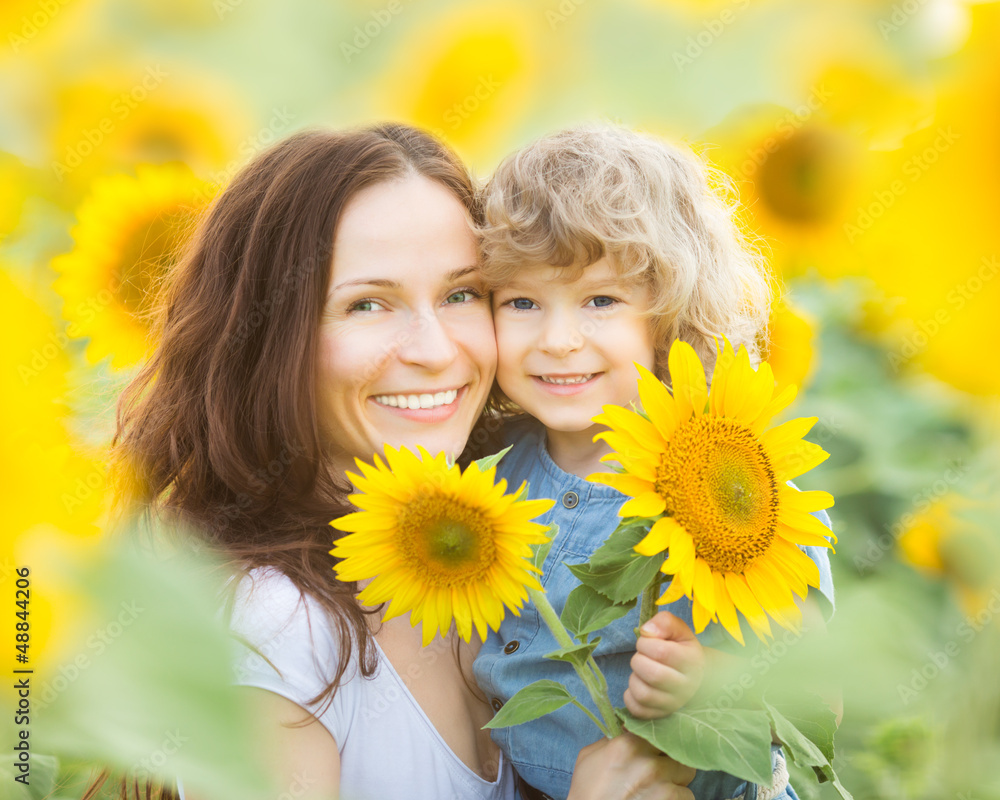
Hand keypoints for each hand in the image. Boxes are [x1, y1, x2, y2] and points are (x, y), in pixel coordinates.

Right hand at [567, 733, 694, 799]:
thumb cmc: (587, 792)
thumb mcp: (590, 756)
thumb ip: (612, 738)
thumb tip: (628, 727)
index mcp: (628, 744)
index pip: (659, 728)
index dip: (659, 736)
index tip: (658, 742)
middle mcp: (648, 762)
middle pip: (677, 750)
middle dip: (670, 758)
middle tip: (660, 768)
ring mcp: (662, 785)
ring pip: (687, 773)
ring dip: (676, 779)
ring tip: (661, 788)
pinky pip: (687, 796)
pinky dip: (678, 799)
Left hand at [624, 611, 704, 718]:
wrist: (692, 674)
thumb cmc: (681, 648)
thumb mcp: (678, 629)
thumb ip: (664, 622)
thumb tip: (646, 631)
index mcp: (692, 662)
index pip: (662, 652)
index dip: (645, 643)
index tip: (646, 641)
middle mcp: (686, 687)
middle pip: (652, 675)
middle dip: (638, 660)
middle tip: (643, 656)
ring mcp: (674, 704)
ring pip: (643, 694)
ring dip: (634, 678)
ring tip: (641, 671)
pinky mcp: (661, 715)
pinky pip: (637, 710)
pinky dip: (630, 696)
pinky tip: (639, 684)